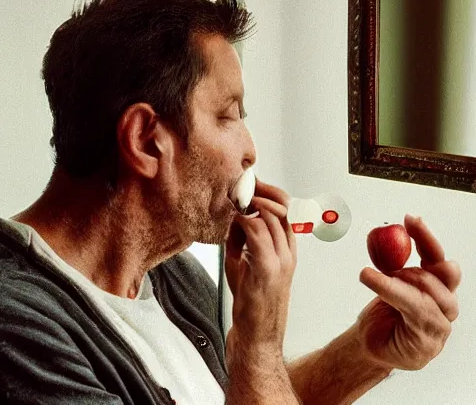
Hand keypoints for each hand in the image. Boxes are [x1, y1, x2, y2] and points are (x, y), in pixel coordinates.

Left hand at [224, 179, 296, 355]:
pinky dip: (245, 222)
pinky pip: (258, 235)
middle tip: (241, 186)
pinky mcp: (266, 270)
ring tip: (235, 201)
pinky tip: (235, 220)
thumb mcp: (244, 263)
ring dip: (251, 204)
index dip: (268, 193)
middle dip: (261, 192)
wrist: (257, 336)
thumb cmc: (252, 303)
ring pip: (271, 217)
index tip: (250, 183)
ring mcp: (280, 261)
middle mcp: (287, 253)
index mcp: (286, 250)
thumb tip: (233, 217)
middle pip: (281, 208)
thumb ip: (241, 238)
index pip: (285, 210)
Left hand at [356, 214, 460, 370]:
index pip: (436, 257)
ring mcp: (439, 324)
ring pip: (429, 292)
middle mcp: (443, 304)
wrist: (370, 346)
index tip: (410, 219)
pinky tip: (372, 280)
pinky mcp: (428, 341)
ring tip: (372, 274)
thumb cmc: (382, 315)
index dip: (425, 237)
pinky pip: (414, 310)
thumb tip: (383, 237)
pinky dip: (391, 291)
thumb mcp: (386, 283)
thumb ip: (391, 265)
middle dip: (423, 250)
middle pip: (444, 273)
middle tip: (399, 238)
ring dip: (400, 278)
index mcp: (435, 287)